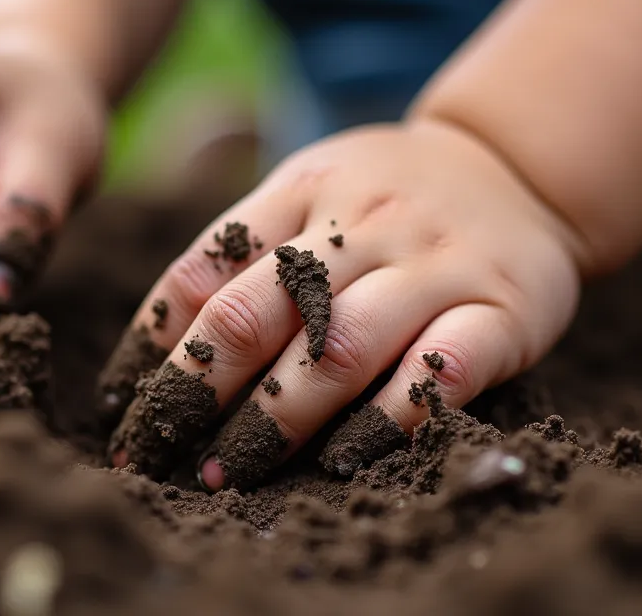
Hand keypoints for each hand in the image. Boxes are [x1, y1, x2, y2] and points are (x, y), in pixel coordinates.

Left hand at [103, 122, 584, 489]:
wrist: (519, 167)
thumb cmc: (388, 199)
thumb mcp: (310, 189)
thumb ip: (243, 254)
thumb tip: (151, 357)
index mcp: (303, 188)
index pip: (204, 270)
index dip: (150, 349)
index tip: (122, 412)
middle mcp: (364, 222)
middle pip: (259, 310)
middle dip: (196, 391)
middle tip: (158, 455)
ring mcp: (435, 265)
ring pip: (342, 344)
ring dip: (276, 417)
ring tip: (229, 473)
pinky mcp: (504, 310)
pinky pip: (443, 370)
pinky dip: (390, 419)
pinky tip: (342, 459)